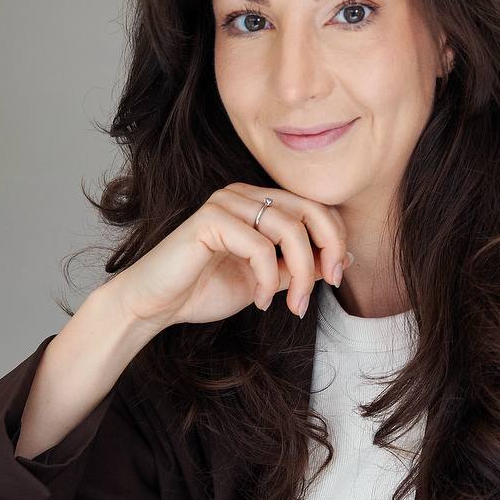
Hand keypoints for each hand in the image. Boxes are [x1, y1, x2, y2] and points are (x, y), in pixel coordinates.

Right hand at [103, 184, 352, 332]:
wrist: (156, 305)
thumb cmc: (204, 290)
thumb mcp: (267, 279)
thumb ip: (298, 266)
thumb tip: (344, 259)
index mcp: (258, 201)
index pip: (314, 206)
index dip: (336, 237)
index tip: (337, 275)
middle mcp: (243, 194)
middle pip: (310, 210)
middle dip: (328, 249)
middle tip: (330, 283)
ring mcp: (226, 202)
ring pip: (289, 229)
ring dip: (301, 273)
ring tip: (293, 305)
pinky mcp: (211, 219)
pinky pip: (260, 247)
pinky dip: (268, 279)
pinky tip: (259, 301)